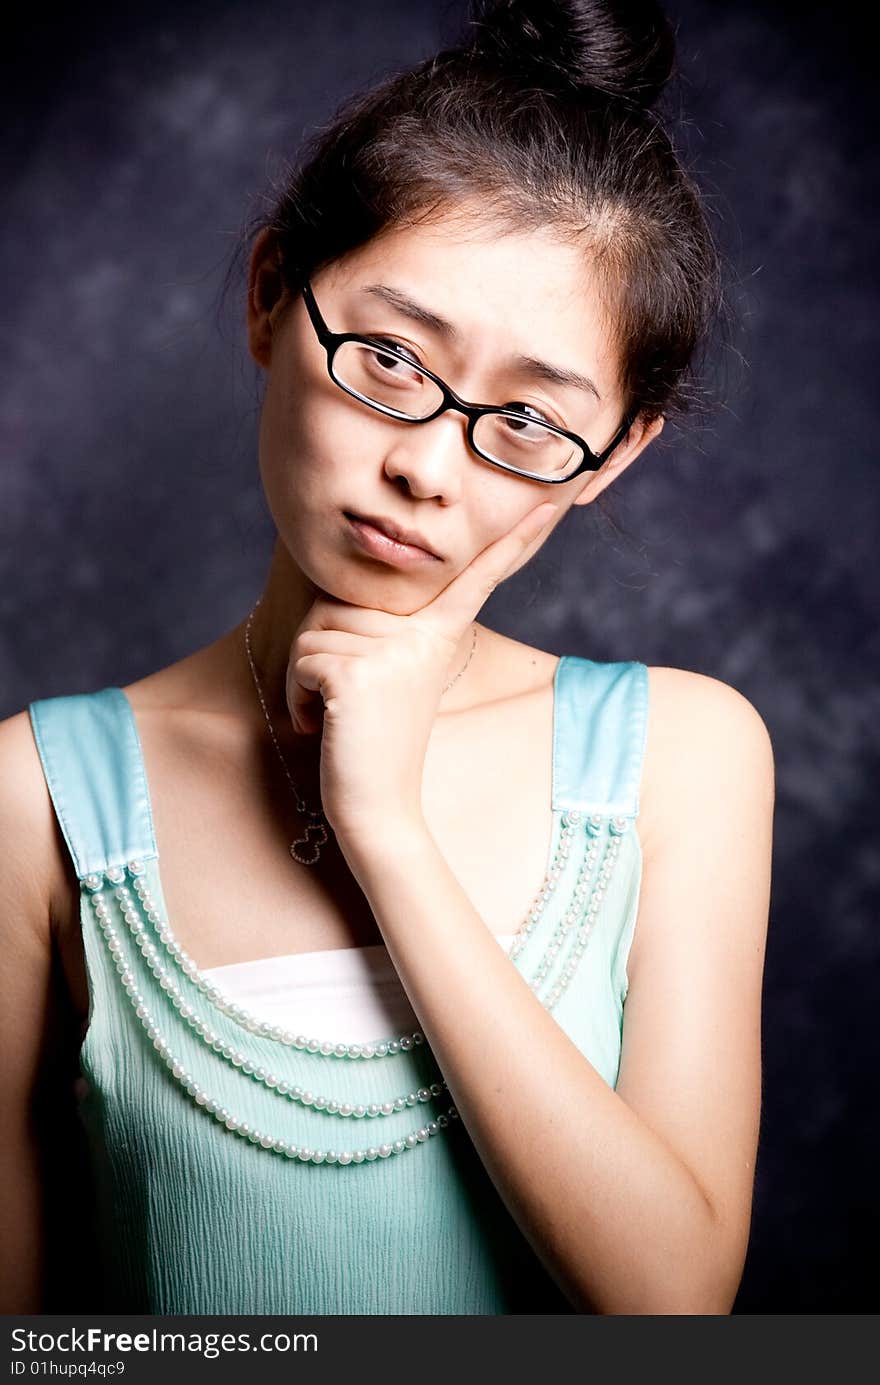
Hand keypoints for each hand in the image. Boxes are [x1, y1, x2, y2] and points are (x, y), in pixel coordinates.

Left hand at [285, 501, 556, 850]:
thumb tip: (339, 602)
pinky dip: (297, 697)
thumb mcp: (391, 679)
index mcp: (440, 636)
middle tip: (342, 699)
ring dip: (305, 678)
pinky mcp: (355, 675)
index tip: (547, 504)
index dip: (512, 542)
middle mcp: (423, 639)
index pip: (477, 580)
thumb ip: (382, 635)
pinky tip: (320, 727)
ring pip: (314, 632)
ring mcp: (391, 655)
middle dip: (321, 649)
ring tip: (334, 715)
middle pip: (341, 601)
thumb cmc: (374, 745)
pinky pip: (302, 661)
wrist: (378, 808)